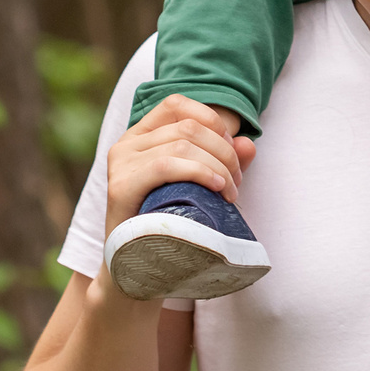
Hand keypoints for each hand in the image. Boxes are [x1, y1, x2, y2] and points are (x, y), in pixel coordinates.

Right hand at [102, 95, 255, 241]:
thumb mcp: (200, 186)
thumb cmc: (168, 222)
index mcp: (140, 136)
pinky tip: (216, 188)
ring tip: (229, 192)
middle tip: (236, 182)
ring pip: (182, 144)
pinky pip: (166, 165)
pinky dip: (199, 172)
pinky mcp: (121, 186)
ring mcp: (121, 163)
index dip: (211, 120)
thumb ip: (223, 161)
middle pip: (187, 127)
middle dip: (223, 151)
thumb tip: (248, 143)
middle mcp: (126, 144)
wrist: (135, 266)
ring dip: (217, 166)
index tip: (231, 151)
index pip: (177, 105)